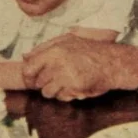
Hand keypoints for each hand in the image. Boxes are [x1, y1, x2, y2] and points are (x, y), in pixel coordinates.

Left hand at [21, 33, 137, 101]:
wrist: (112, 63)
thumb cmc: (90, 50)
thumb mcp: (66, 40)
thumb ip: (43, 48)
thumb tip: (24, 57)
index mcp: (53, 50)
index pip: (28, 68)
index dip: (28, 76)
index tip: (32, 79)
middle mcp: (58, 63)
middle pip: (37, 82)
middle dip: (44, 83)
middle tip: (55, 79)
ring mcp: (66, 77)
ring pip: (47, 93)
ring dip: (54, 91)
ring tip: (65, 83)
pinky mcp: (75, 88)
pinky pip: (62, 97)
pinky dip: (66, 95)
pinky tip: (74, 87)